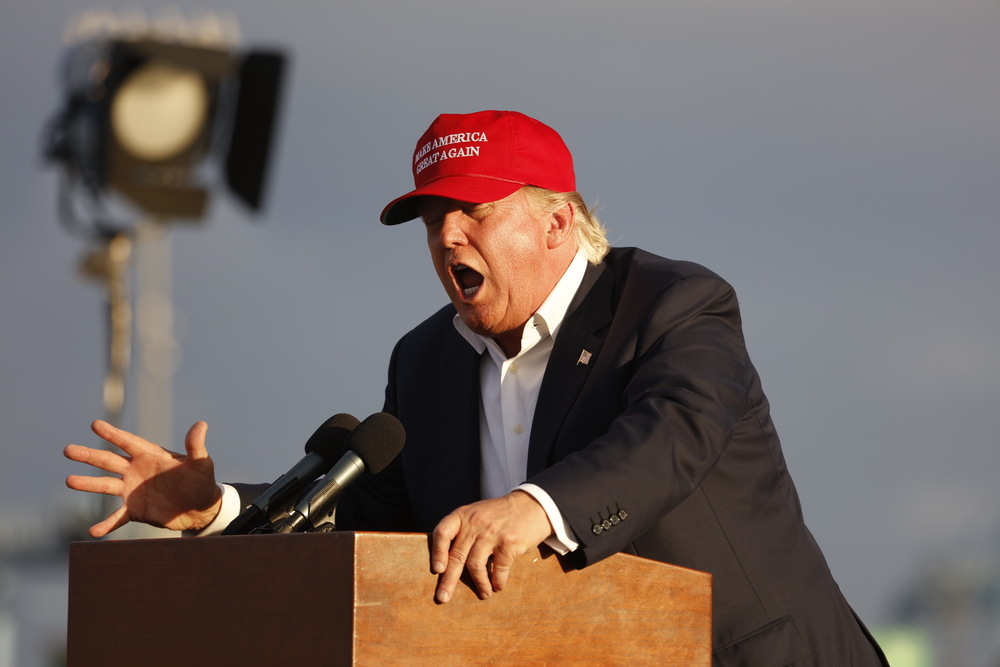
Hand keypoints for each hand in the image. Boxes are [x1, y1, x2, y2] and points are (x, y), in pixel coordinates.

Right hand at [64, 420, 222, 536]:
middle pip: (108, 461)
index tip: (95, 424)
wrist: (201, 509)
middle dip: (89, 455)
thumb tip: (201, 424)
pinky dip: (106, 524)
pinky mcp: (135, 510)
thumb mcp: (201, 464)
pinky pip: (117, 517)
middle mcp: (137, 471)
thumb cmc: (202, 482)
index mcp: (151, 456)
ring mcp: (133, 490)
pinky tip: (93, 531)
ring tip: (69, 481)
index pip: (128, 442)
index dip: (113, 434)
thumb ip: (196, 446)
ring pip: (105, 485)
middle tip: (68, 450)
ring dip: (88, 484)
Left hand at [430, 490, 552, 602]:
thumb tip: (447, 561)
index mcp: (463, 515)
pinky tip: (498, 586)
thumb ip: (463, 530)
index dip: (437, 552)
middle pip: (457, 556)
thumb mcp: (477, 513)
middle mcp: (475, 523)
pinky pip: (498, 569)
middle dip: (448, 581)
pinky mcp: (508, 543)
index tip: (437, 570)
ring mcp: (491, 533)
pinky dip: (497, 581)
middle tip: (443, 598)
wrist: (532, 505)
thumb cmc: (501, 514)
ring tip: (483, 593)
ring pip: (475, 565)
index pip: (443, 532)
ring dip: (479, 584)